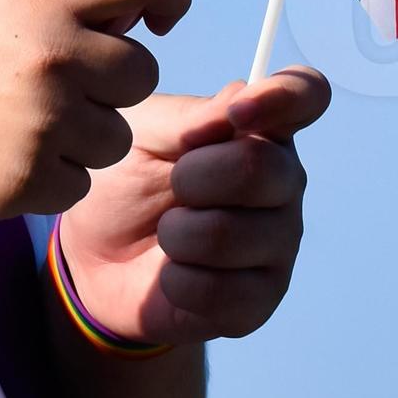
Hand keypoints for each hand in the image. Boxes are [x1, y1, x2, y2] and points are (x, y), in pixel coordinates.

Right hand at [0, 0, 192, 223]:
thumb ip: (63, 7)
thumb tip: (134, 19)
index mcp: (42, 1)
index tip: (161, 21)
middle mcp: (53, 55)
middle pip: (143, 74)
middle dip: (112, 88)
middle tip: (56, 93)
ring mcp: (45, 120)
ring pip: (118, 137)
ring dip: (82, 140)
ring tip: (21, 129)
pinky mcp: (32, 179)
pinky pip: (83, 183)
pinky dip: (53, 181)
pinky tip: (6, 162)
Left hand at [52, 68, 330, 342]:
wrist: (90, 258)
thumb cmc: (123, 182)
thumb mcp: (137, 135)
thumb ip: (188, 117)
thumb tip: (241, 99)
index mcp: (260, 129)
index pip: (307, 96)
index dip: (284, 97)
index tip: (235, 116)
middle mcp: (283, 184)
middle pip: (262, 169)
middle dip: (194, 178)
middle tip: (173, 187)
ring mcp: (278, 244)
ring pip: (233, 235)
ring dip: (177, 235)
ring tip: (167, 234)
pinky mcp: (259, 300)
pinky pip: (222, 292)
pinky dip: (177, 283)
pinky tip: (171, 275)